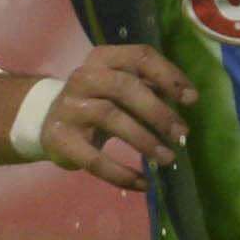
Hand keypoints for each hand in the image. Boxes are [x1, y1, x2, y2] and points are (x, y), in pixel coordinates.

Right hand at [28, 44, 196, 188]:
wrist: (47, 120)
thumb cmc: (99, 100)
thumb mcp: (122, 87)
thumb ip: (152, 87)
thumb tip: (189, 98)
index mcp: (104, 59)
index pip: (140, 56)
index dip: (169, 76)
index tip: (191, 100)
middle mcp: (84, 77)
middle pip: (125, 86)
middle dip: (158, 111)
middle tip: (182, 134)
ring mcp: (69, 107)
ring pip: (111, 117)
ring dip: (145, 140)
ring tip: (168, 159)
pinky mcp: (61, 139)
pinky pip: (94, 159)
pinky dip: (121, 173)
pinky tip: (143, 183)